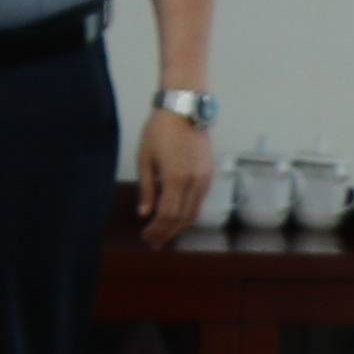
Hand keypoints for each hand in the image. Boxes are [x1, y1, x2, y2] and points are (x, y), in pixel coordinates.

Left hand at [134, 108, 214, 243]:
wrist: (185, 110)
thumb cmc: (159, 132)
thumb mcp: (145, 159)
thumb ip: (146, 189)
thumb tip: (144, 214)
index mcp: (176, 179)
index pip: (168, 215)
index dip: (157, 230)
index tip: (146, 238)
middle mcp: (195, 182)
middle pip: (182, 218)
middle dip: (167, 233)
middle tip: (153, 242)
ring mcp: (205, 178)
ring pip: (194, 212)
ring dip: (179, 226)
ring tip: (164, 235)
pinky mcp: (210, 174)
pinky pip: (200, 201)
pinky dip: (188, 213)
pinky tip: (177, 217)